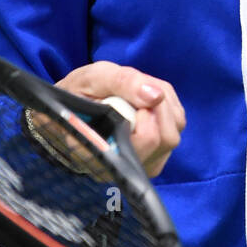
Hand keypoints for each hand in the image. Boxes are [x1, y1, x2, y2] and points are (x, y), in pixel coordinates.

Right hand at [49, 61, 185, 177]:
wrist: (71, 107)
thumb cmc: (77, 94)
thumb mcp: (92, 78)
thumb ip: (123, 83)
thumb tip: (157, 95)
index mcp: (103, 156)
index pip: (145, 141)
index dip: (144, 113)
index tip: (125, 96)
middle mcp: (125, 168)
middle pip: (167, 139)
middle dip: (157, 106)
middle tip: (133, 92)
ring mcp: (143, 165)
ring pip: (174, 132)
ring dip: (162, 105)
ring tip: (136, 96)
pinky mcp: (156, 155)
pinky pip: (176, 128)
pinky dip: (167, 108)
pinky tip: (145, 103)